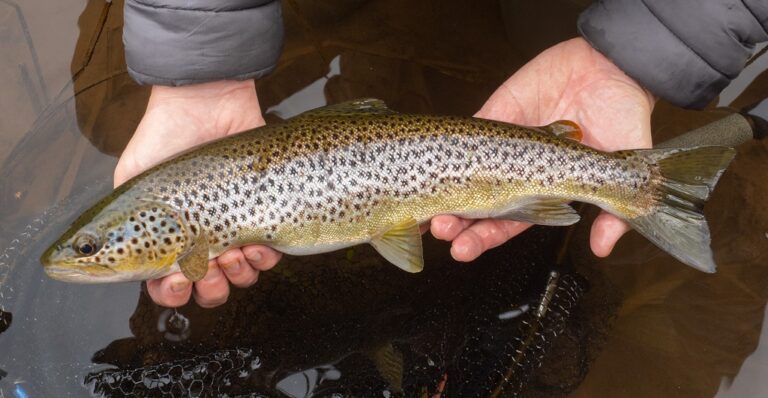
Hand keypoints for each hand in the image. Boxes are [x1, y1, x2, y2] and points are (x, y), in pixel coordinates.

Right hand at [114, 80, 281, 307]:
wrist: (207, 105)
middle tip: (205, 268)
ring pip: (240, 278)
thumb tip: (88, 256)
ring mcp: (234, 229)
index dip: (171, 295)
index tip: (174, 280)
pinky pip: (269, 256)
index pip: (169, 286)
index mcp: (167, 239)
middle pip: (208, 290)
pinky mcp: (263, 215)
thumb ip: (112, 222)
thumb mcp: (129, 182)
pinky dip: (264, 259)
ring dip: (236, 275)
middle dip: (208, 289)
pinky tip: (255, 245)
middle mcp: (202, 240)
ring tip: (231, 252)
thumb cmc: (164, 139)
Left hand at [430, 37, 655, 261]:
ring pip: (464, 173)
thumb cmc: (621, 118)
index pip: (506, 224)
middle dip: (456, 222)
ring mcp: (501, 145)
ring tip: (429, 207)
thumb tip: (602, 249)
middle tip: (441, 231)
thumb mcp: (621, 171)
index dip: (484, 238)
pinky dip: (447, 147)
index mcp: (543, 192)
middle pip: (477, 205)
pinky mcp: (494, 115)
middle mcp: (516, 173)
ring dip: (444, 190)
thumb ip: (614, 213)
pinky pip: (468, 132)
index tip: (462, 251)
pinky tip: (429, 164)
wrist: (614, 68)